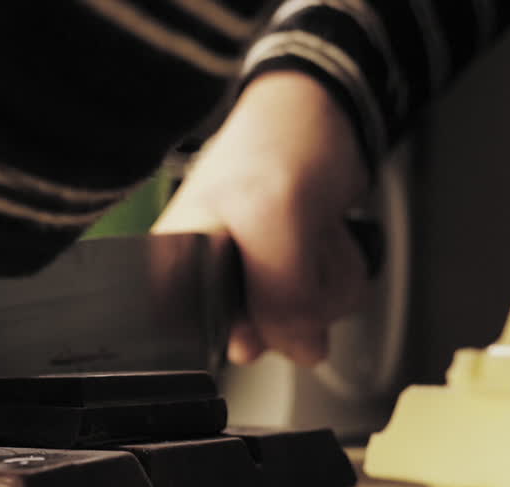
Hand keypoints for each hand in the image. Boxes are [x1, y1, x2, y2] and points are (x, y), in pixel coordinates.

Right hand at [153, 71, 370, 366]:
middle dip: (295, 300)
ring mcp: (250, 286)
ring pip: (300, 330)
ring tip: (308, 234)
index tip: (265, 290)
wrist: (325, 114)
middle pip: (258, 342)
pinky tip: (324, 242)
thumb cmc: (279, 143)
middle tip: (290, 248)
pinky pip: (322, 311)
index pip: (200, 339)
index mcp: (172, 266)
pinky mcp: (287, 283)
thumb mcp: (273, 218)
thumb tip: (301, 349)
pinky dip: (338, 278)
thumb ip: (280, 295)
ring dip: (324, 285)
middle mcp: (205, 283)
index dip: (243, 328)